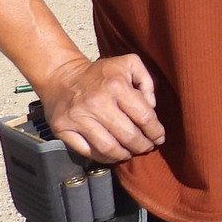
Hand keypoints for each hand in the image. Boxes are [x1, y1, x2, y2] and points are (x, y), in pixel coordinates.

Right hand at [35, 54, 164, 163]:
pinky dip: (103, 157)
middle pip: (128, 135)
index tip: (159, 138)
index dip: (155, 131)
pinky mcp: (63, 129)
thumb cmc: (101, 73)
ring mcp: (78, 118)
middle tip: (147, 148)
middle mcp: (97, 103)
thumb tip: (152, 107)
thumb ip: (147, 81)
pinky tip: (112, 155)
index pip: (143, 116)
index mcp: (116, 86)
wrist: (62, 76)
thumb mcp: (129, 63)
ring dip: (124, 155)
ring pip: (108, 148)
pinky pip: (87, 151)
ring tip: (131, 153)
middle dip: (143, 146)